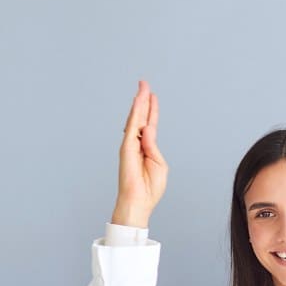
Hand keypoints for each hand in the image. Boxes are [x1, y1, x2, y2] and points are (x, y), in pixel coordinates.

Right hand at [111, 79, 167, 228]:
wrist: (138, 202)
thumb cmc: (149, 189)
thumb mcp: (158, 164)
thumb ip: (153, 145)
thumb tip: (147, 128)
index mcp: (147, 149)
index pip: (149, 125)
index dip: (151, 109)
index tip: (152, 95)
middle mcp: (137, 145)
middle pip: (141, 118)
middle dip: (143, 100)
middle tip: (143, 83)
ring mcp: (130, 145)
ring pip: (135, 118)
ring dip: (139, 102)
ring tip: (142, 86)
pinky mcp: (126, 148)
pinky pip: (132, 126)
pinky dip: (135, 113)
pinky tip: (138, 101)